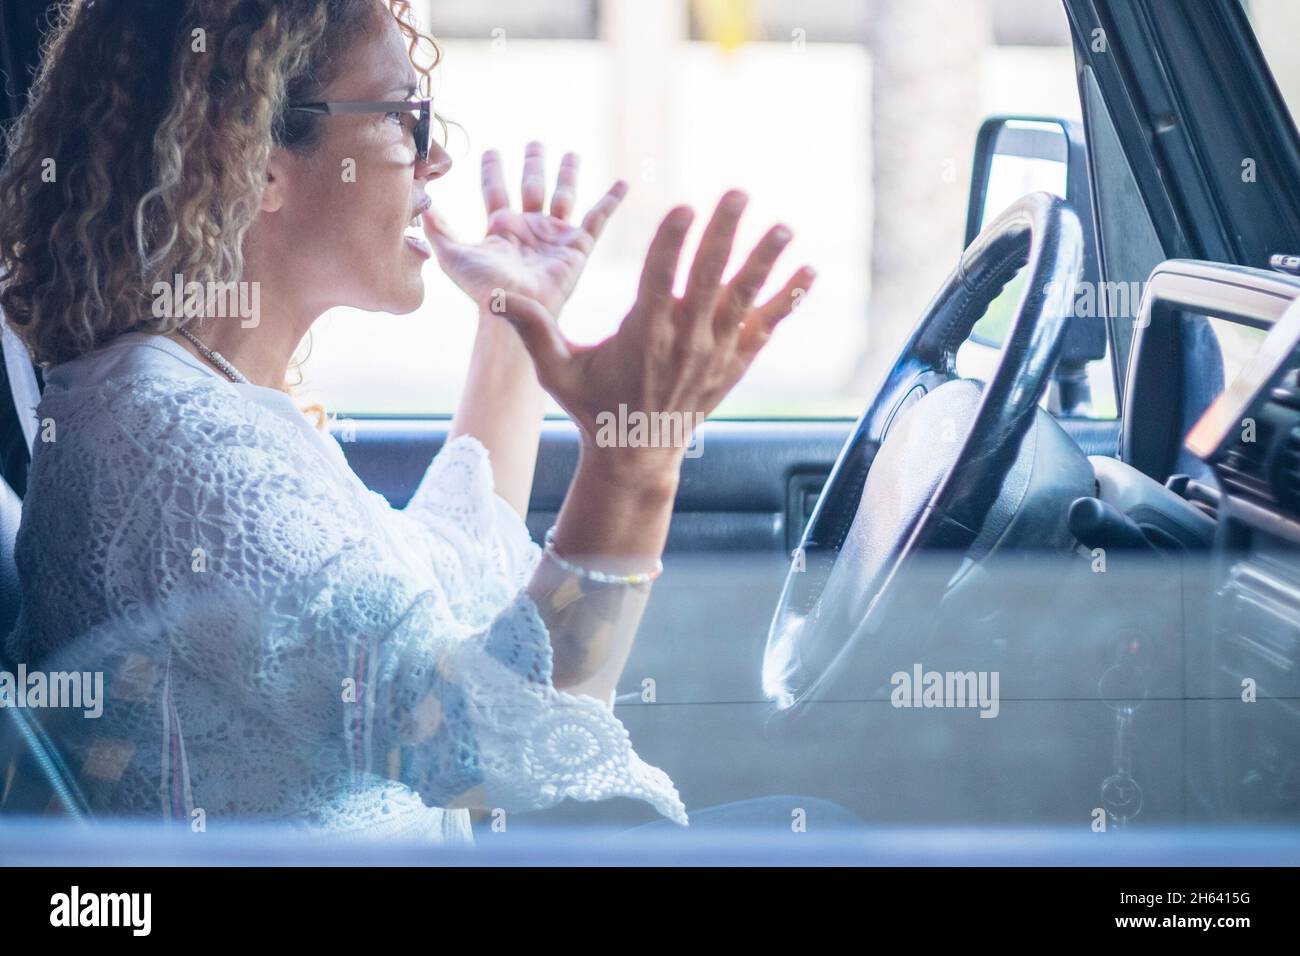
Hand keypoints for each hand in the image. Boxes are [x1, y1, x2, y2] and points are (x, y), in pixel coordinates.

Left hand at [421, 142, 625, 318]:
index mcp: (501, 228)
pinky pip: (599, 217)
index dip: (494, 169)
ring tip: (571, 154)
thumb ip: (439, 229)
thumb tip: (422, 204)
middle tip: (535, 143)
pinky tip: (623, 184)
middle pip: (533, 185)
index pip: (496, 189)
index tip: (493, 151)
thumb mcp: (453, 256)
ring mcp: (554, 235)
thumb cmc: (483, 289)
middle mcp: (529, 228)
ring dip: (568, 173)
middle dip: (533, 163)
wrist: (516, 309)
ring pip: (564, 194)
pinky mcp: (578, 246)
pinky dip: (612, 200)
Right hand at [494, 190, 815, 478]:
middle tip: (738, 194)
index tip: (683, 207)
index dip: (671, 243)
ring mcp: (713, 353)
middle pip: (706, 281)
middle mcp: (683, 343)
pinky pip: (766, 326)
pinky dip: (788, 299)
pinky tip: (810, 270)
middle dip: (723, 236)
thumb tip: (497, 297)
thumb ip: (531, 330)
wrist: (637, 455)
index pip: (658, 281)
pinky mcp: (734, 362)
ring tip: (783, 226)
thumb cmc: (593, 406)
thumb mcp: (555, 371)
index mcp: (641, 337)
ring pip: (742, 300)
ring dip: (764, 261)